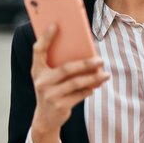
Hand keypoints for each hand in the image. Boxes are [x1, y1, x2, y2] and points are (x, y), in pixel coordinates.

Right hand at [30, 24, 108, 142]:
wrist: (46, 118)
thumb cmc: (53, 89)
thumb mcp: (51, 77)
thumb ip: (61, 65)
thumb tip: (87, 52)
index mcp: (37, 70)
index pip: (38, 50)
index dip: (46, 37)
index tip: (55, 24)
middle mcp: (41, 81)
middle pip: (66, 69)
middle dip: (86, 63)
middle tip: (101, 60)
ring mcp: (49, 95)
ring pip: (76, 83)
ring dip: (94, 78)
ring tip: (106, 74)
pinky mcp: (59, 106)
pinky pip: (80, 94)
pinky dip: (90, 89)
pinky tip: (96, 86)